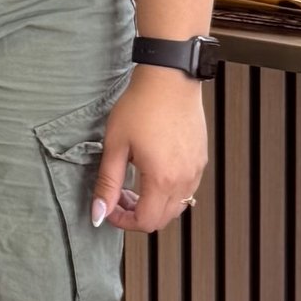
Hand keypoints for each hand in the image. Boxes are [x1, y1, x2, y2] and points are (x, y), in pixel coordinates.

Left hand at [92, 68, 207, 233]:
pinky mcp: (200, 159)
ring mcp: (196, 169)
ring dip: (153, 204)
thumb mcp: (115, 145)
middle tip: (118, 195)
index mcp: (162, 179)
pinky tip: (151, 172)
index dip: (123, 221)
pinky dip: (168, 192)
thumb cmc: (141, 106)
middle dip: (136, 214)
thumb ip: (107, 184)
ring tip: (133, 183)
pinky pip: (186, 189)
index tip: (109, 208)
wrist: (169, 79)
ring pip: (177, 206)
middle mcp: (184, 179)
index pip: (146, 221)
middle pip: (162, 219)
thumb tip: (99, 213)